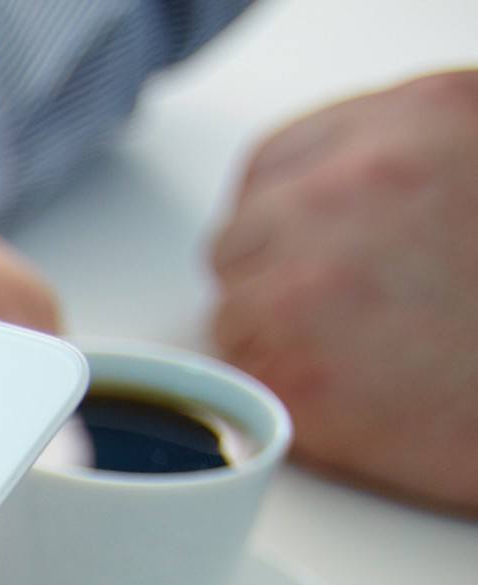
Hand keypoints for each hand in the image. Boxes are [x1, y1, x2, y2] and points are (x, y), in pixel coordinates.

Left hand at [210, 70, 477, 513]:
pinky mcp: (291, 368)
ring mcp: (310, 273)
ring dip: (280, 337)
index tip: (322, 255)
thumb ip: (409, 159)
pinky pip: (244, 375)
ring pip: (234, 307)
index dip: (293, 219)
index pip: (281, 163)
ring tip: (373, 357)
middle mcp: (354, 182)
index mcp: (420, 117)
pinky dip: (288, 391)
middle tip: (356, 318)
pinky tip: (362, 396)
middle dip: (280, 278)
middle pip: (245, 234)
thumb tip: (337, 183)